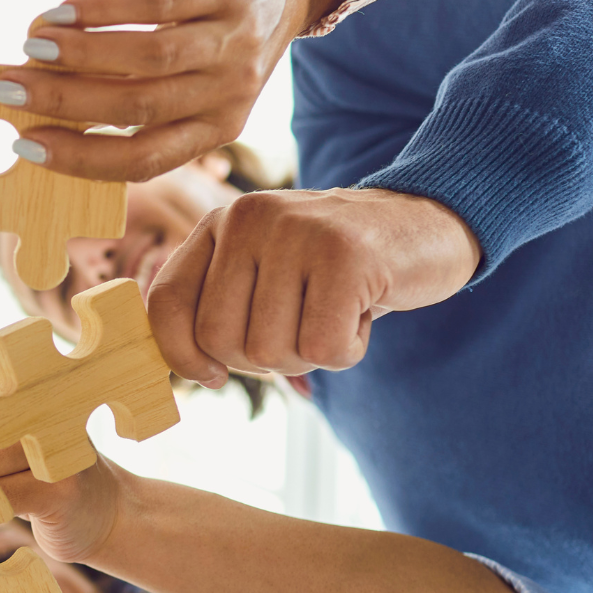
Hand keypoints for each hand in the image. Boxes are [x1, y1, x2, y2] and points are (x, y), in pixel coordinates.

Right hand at [0, 0, 352, 181]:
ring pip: (145, 60)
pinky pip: (157, 2)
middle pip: (135, 109)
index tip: (22, 144)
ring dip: (78, 56)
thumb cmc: (226, 30)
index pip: (140, 160)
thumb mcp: (199, 83)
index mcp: (216, 129)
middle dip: (62, 103)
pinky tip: (61, 10)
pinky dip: (102, 10)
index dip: (78, 157)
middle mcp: (228, 92)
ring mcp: (232, 40)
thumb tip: (51, 116)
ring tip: (29, 46)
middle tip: (7, 90)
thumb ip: (142, 104)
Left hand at [147, 186, 481, 382]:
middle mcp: (248, 217)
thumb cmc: (336, 269)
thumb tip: (195, 375)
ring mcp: (296, 231)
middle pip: (219, 339)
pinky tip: (362, 313)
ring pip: (269, 350)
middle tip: (303, 329)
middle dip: (262, 359)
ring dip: (309, 354)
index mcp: (220, 224)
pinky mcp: (345, 254)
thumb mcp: (268, 276)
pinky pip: (322, 348)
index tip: (212, 376)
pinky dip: (347, 351)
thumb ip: (223, 311)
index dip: (182, 355)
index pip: (165, 302)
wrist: (427, 225)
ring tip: (336, 312)